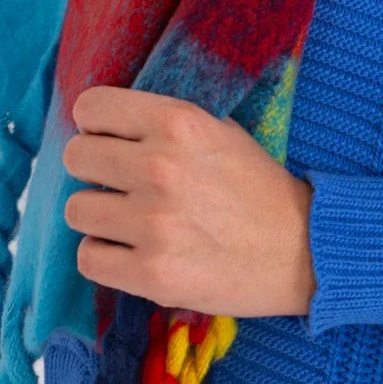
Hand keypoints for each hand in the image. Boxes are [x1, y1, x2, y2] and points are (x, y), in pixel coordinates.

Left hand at [63, 86, 315, 318]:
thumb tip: (103, 123)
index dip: (96, 125)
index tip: (110, 140)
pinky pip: (88, 259)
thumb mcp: (219, 131)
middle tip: (123, 186)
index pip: (90, 108)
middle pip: (76, 158)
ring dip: (100, 218)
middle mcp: (160, 168)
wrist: (306, 252)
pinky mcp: (152, 275)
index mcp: (178, 123)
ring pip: (76, 211)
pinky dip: (106, 258)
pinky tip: (134, 253)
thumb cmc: (259, 189)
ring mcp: (154, 225)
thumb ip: (162, 124)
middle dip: (95, 171)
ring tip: (132, 224)